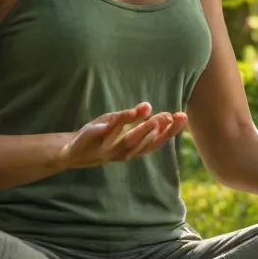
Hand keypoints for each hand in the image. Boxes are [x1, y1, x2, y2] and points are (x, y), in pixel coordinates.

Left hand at [58, 102, 188, 170]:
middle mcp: (124, 152)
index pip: (157, 140)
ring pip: (128, 142)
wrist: (75, 150)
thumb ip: (136, 117)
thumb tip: (149, 106)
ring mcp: (109, 148)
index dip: (171, 131)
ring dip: (141, 131)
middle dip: (158, 131)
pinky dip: (117, 123)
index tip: (182, 116)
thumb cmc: (103, 136)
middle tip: (168, 117)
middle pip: (145, 144)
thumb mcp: (121, 124)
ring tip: (152, 119)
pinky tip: (127, 113)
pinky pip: (106, 132)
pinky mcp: (94, 141)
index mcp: (134, 147)